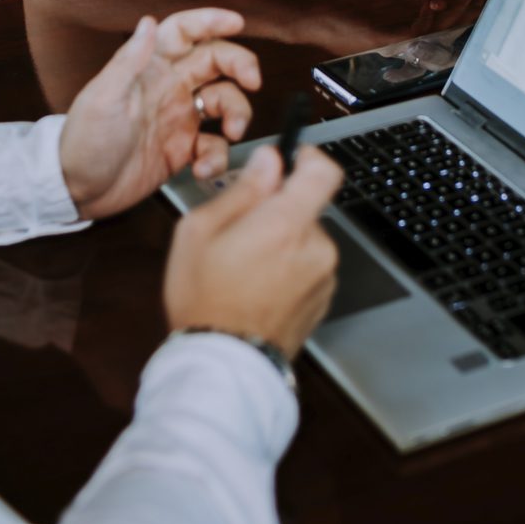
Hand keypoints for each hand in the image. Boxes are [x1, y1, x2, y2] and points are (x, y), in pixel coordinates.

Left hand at [59, 8, 260, 219]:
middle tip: (253, 81)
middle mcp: (170, 88)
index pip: (184, 32)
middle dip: (241, 65)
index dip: (210, 21)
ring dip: (238, 113)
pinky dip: (217, 156)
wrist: (77, 190)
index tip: (237, 23)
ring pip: (225, 102)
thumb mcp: (103, 99)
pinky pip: (214, 145)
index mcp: (149, 68)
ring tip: (231, 133)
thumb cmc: (83, 141)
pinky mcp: (183, 150)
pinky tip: (201, 168)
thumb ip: (129, 61)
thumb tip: (149, 21)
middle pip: (216, 62)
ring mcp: (179, 118)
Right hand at [163, 145, 343, 358]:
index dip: (307, 158)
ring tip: (245, 267)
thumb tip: (268, 161)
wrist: (223, 364)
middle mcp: (316, 247)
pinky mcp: (322, 301)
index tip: (288, 161)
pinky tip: (258, 288)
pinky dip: (289, 269)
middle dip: (279, 210)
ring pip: (306, 239)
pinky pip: (308, 268)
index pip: (324, 171)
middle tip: (240, 231)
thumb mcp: (200, 231)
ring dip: (283, 242)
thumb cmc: (204, 298)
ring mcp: (323, 277)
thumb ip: (242, 190)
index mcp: (287, 223)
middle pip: (308, 207)